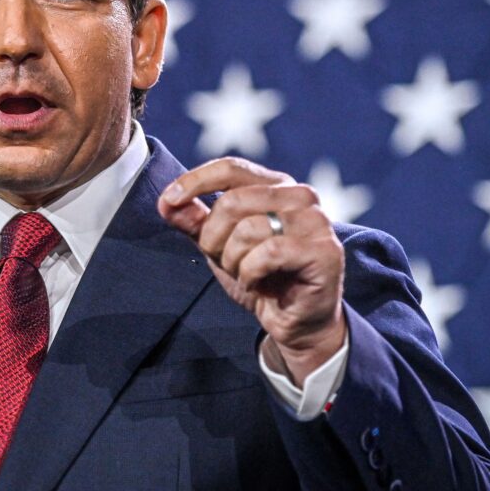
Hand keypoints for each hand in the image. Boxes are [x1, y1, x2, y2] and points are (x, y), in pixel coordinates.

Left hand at [157, 157, 345, 383]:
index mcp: (276, 185)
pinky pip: (269, 253)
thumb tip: (165, 202)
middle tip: (223, 261)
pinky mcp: (324, 251)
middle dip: (213, 238)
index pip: (231, 168)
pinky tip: (258, 284)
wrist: (295, 322)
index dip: (195, 181)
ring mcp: (316, 221)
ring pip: (248, 229)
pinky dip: (251, 273)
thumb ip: (194, 222)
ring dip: (233, 260)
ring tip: (245, 274)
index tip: (169, 200)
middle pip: (232, 201)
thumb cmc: (260, 278)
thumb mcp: (219, 247)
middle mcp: (300, 196)